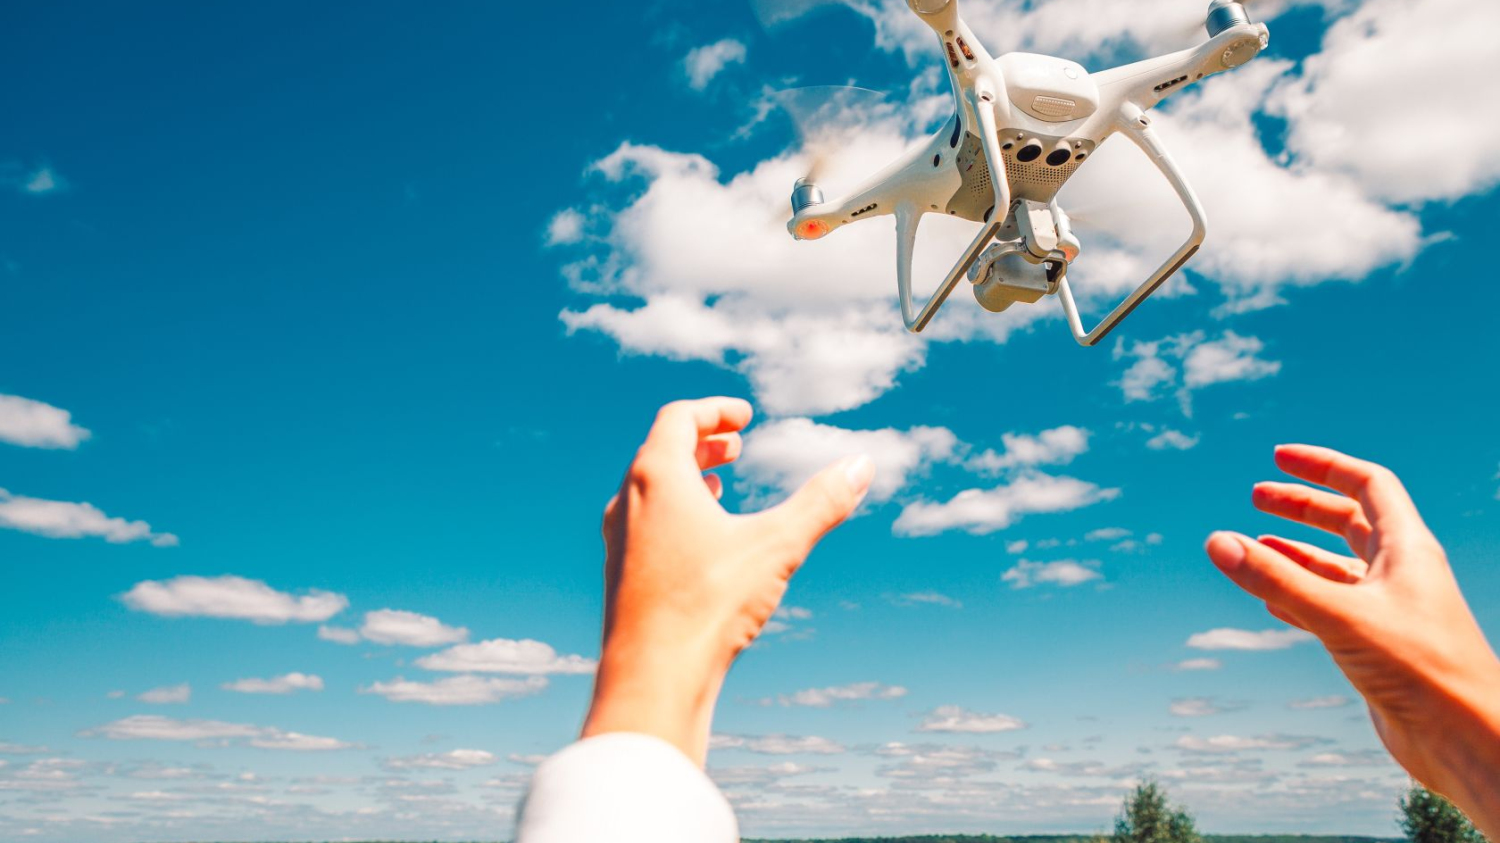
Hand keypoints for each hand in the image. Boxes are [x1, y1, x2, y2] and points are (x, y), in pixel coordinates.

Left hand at [581, 397, 873, 765]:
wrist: (651, 677)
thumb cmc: (707, 604)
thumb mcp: (776, 546)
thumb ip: (820, 503)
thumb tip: (862, 465)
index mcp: (656, 477)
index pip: (679, 419)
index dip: (714, 411)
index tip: (745, 416)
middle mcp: (628, 502)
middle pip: (661, 451)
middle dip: (703, 443)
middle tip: (735, 446)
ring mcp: (620, 541)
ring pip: (649, 492)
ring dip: (686, 479)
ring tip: (717, 485)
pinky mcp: (622, 577)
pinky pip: (646, 526)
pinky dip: (674, 515)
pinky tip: (701, 543)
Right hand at [1205, 445, 1499, 834]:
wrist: (1466, 739)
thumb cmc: (1422, 670)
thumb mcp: (1339, 616)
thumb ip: (1276, 578)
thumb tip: (1217, 542)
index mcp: (1407, 549)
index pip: (1366, 484)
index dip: (1323, 465)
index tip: (1278, 458)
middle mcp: (1401, 573)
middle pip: (1348, 521)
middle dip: (1302, 507)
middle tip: (1256, 497)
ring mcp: (1389, 611)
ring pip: (1336, 568)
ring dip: (1295, 554)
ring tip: (1251, 548)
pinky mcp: (1377, 648)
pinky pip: (1330, 609)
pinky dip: (1297, 598)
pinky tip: (1268, 602)